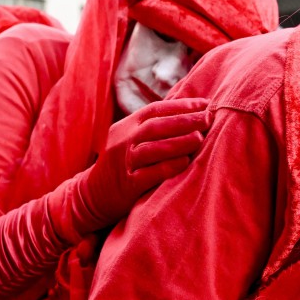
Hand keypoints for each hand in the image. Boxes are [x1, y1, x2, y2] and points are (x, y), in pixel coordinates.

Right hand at [70, 97, 210, 233]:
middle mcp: (123, 142)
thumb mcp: (130, 140)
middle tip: (208, 118)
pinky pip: (149, 174)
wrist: (92, 195)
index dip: (180, 105)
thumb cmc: (122, 164)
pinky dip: (168, 167)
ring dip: (178, 142)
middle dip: (184, 120)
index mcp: (126, 126)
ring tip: (200, 138)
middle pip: (155, 126)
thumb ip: (153, 128)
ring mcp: (123, 163)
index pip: (154, 110)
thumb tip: (190, 113)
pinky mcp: (127, 185)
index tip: (204, 104)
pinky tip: (185, 162)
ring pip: (152, 148)